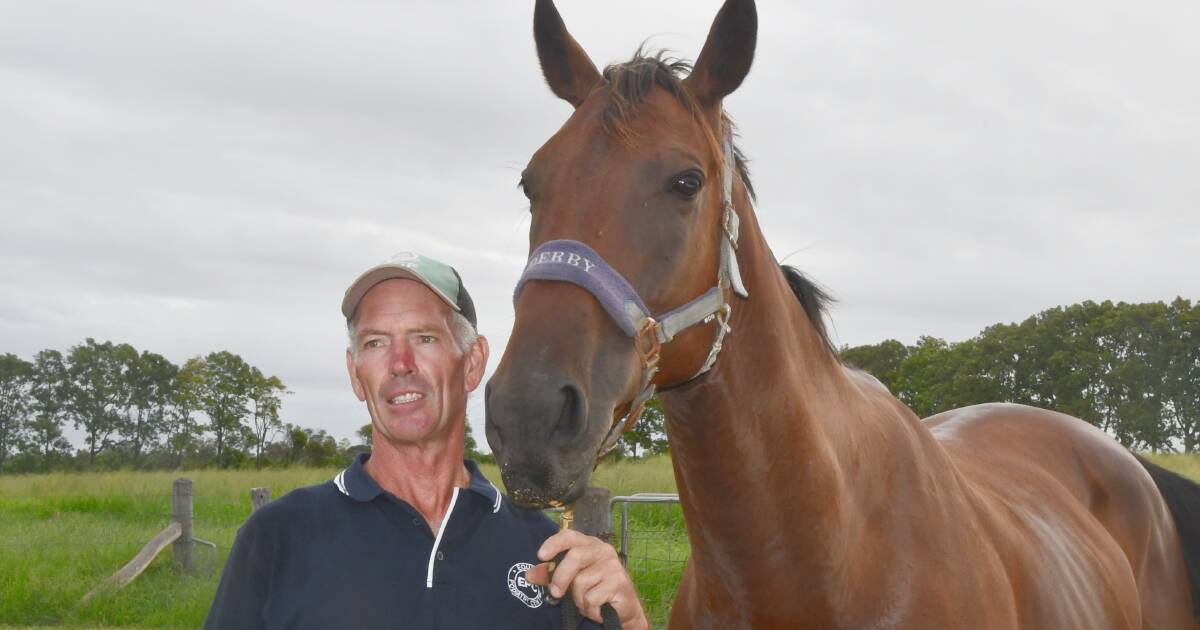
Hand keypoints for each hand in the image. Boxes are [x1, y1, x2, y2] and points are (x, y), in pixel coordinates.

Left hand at [526, 529, 648, 629]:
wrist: (624, 610)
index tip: (541, 555)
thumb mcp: (572, 581)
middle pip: (575, 556)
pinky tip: (597, 609)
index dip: (554, 543)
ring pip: (582, 581)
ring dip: (579, 599)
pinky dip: (590, 609)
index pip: (570, 536)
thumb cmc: (596, 591)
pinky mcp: (619, 582)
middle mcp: (602, 550)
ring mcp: (612, 565)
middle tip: (555, 593)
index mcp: (590, 545)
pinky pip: (592, 597)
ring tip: (587, 602)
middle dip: (561, 577)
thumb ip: (552, 575)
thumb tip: (529, 574)